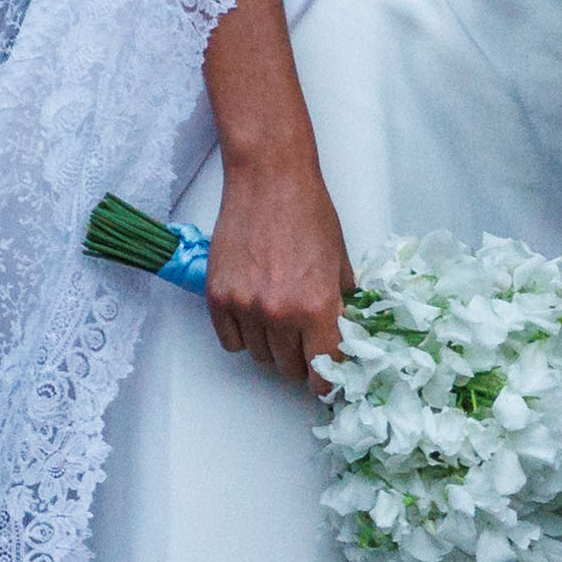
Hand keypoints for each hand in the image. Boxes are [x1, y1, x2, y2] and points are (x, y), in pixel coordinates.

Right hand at [203, 142, 349, 391]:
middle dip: (300, 360)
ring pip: (259, 356)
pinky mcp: (218, 297)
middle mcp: (279, 313)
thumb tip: (343, 332)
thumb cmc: (307, 211)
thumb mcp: (340, 260)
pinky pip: (230, 340)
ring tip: (278, 318)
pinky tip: (253, 313)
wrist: (269, 179)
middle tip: (303, 343)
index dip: (326, 380)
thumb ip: (341, 302)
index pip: (323, 369)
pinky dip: (242, 334)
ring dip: (271, 346)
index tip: (325, 382)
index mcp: (317, 306)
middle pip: (289, 368)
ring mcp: (245, 306)